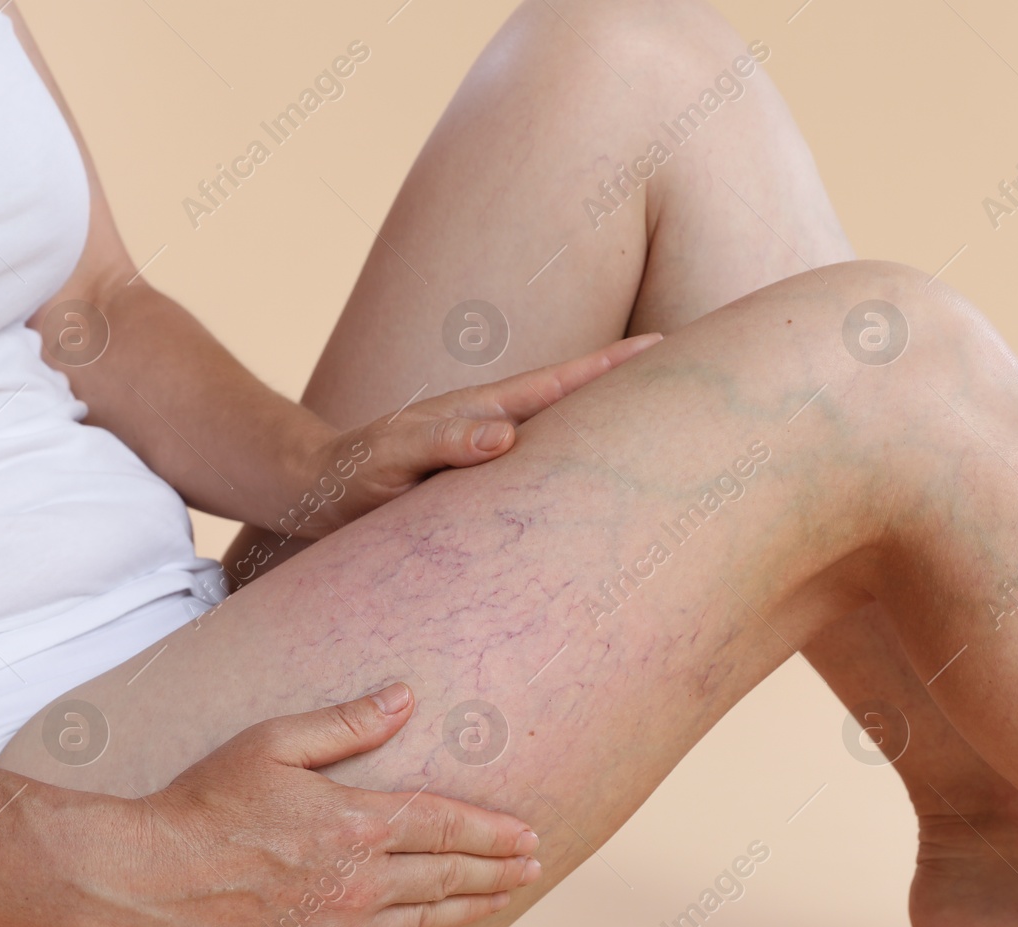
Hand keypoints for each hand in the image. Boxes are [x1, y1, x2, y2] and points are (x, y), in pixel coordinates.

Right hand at [107, 683, 538, 926]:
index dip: (492, 831)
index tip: (527, 834)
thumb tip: (405, 697)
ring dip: (473, 905)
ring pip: (427, 918)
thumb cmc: (205, 802)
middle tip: (533, 865)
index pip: (444, 826)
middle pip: (448, 875)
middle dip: (498, 869)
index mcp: (354, 824)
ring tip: (504, 895)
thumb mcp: (275, 743)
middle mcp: (356, 883)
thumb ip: (348, 723)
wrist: (146, 880)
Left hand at [297, 333, 661, 537]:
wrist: (322, 490)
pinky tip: (604, 487)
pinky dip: (582, 473)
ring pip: (570, 438)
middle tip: (695, 376)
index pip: (565, 382)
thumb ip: (445, 442)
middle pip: (582, 403)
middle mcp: (502, 426)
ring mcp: (498, 453)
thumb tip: (505, 438)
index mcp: (489, 410)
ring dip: (615, 433)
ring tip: (671, 435)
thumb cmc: (355, 472)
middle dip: (635, 390)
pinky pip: (549, 476)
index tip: (665, 345)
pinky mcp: (490, 484)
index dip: (615, 365)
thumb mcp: (395, 455)